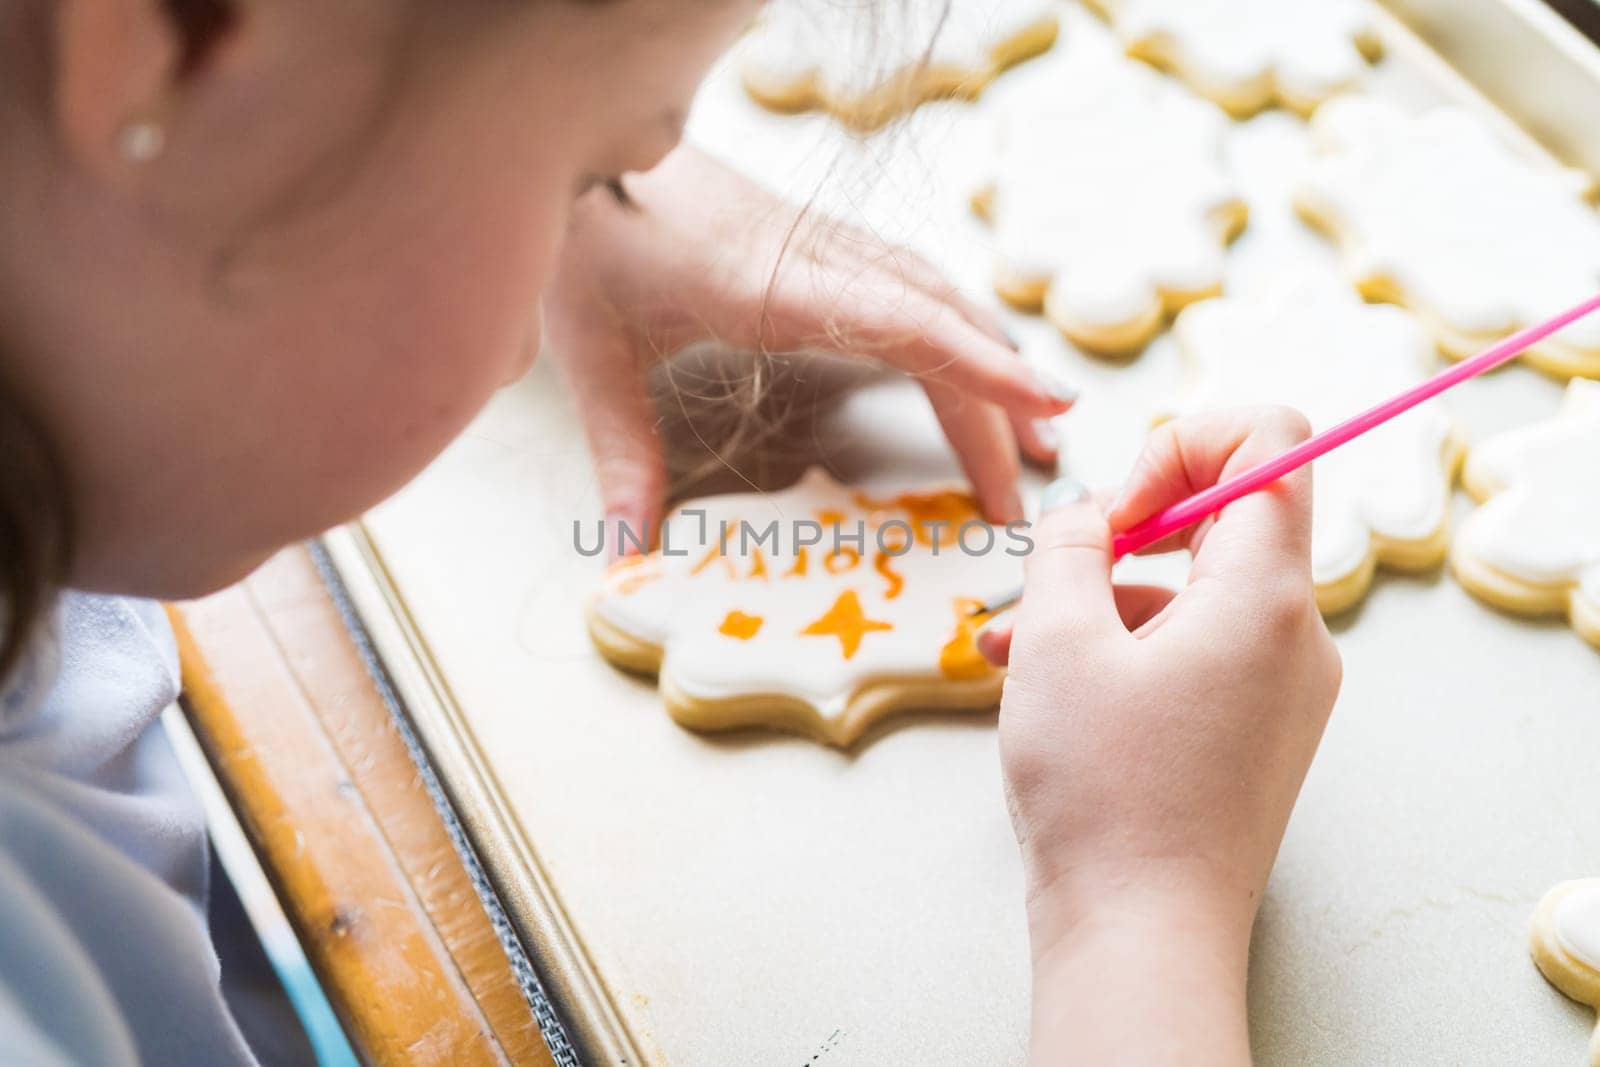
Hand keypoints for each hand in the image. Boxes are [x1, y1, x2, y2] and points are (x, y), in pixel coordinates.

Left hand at [543, 145, 1074, 547]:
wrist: (593, 151)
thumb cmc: (591, 241)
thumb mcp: (593, 353)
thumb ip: (621, 453)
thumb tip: (629, 550)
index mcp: (774, 285)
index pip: (908, 325)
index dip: (984, 369)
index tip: (1051, 408)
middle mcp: (820, 260)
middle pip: (940, 328)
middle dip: (996, 412)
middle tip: (1019, 501)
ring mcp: (829, 246)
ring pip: (940, 302)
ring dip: (993, 369)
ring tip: (1035, 440)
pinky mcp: (824, 245)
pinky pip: (917, 289)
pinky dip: (963, 334)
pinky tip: (978, 369)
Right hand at [979, 408, 1341, 1064]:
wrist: (1141, 936)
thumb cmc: (1102, 791)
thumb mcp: (1056, 641)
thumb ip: (1069, 545)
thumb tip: (1085, 512)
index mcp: (1266, 594)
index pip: (1273, 440)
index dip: (1186, 439)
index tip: (1120, 505)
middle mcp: (1296, 634)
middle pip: (1228, 518)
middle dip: (1126, 527)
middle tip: (1059, 570)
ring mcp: (1284, 689)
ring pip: (1196, 594)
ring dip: (1104, 598)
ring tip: (1011, 648)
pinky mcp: (1258, 732)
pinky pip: (1198, 653)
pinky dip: (1127, 650)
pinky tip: (1042, 686)